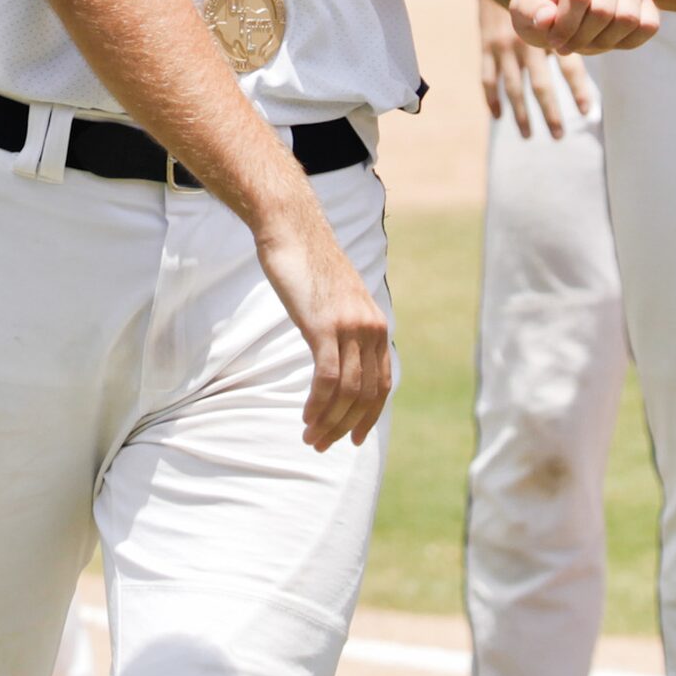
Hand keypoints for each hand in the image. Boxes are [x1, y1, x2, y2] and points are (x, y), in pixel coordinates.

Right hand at [253, 209, 392, 449]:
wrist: (293, 230)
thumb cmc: (308, 266)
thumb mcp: (336, 302)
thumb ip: (343, 329)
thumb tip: (338, 356)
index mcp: (376, 326)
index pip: (382, 385)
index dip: (369, 416)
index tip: (355, 439)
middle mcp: (370, 329)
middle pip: (366, 395)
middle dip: (346, 427)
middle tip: (321, 445)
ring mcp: (349, 327)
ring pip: (348, 392)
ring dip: (329, 421)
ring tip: (310, 438)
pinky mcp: (324, 326)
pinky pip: (328, 379)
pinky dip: (318, 404)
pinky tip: (306, 417)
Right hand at [479, 0, 594, 138]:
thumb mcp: (558, 4)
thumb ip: (576, 25)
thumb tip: (599, 44)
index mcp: (551, 33)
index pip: (569, 65)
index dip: (578, 89)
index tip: (588, 111)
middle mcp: (528, 42)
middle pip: (540, 84)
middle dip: (550, 112)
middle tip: (559, 136)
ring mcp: (504, 47)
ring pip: (513, 87)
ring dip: (522, 113)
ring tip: (530, 135)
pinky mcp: (485, 47)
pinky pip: (486, 78)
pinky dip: (491, 99)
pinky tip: (498, 117)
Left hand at [508, 0, 660, 55]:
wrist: (566, 16)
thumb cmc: (543, 12)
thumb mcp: (523, 11)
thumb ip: (529, 11)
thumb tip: (547, 18)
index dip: (565, 26)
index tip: (553, 42)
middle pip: (603, 11)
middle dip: (582, 39)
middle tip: (569, 46)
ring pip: (627, 19)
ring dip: (604, 42)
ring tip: (588, 42)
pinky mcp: (647, 5)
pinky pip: (648, 26)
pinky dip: (628, 43)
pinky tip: (609, 41)